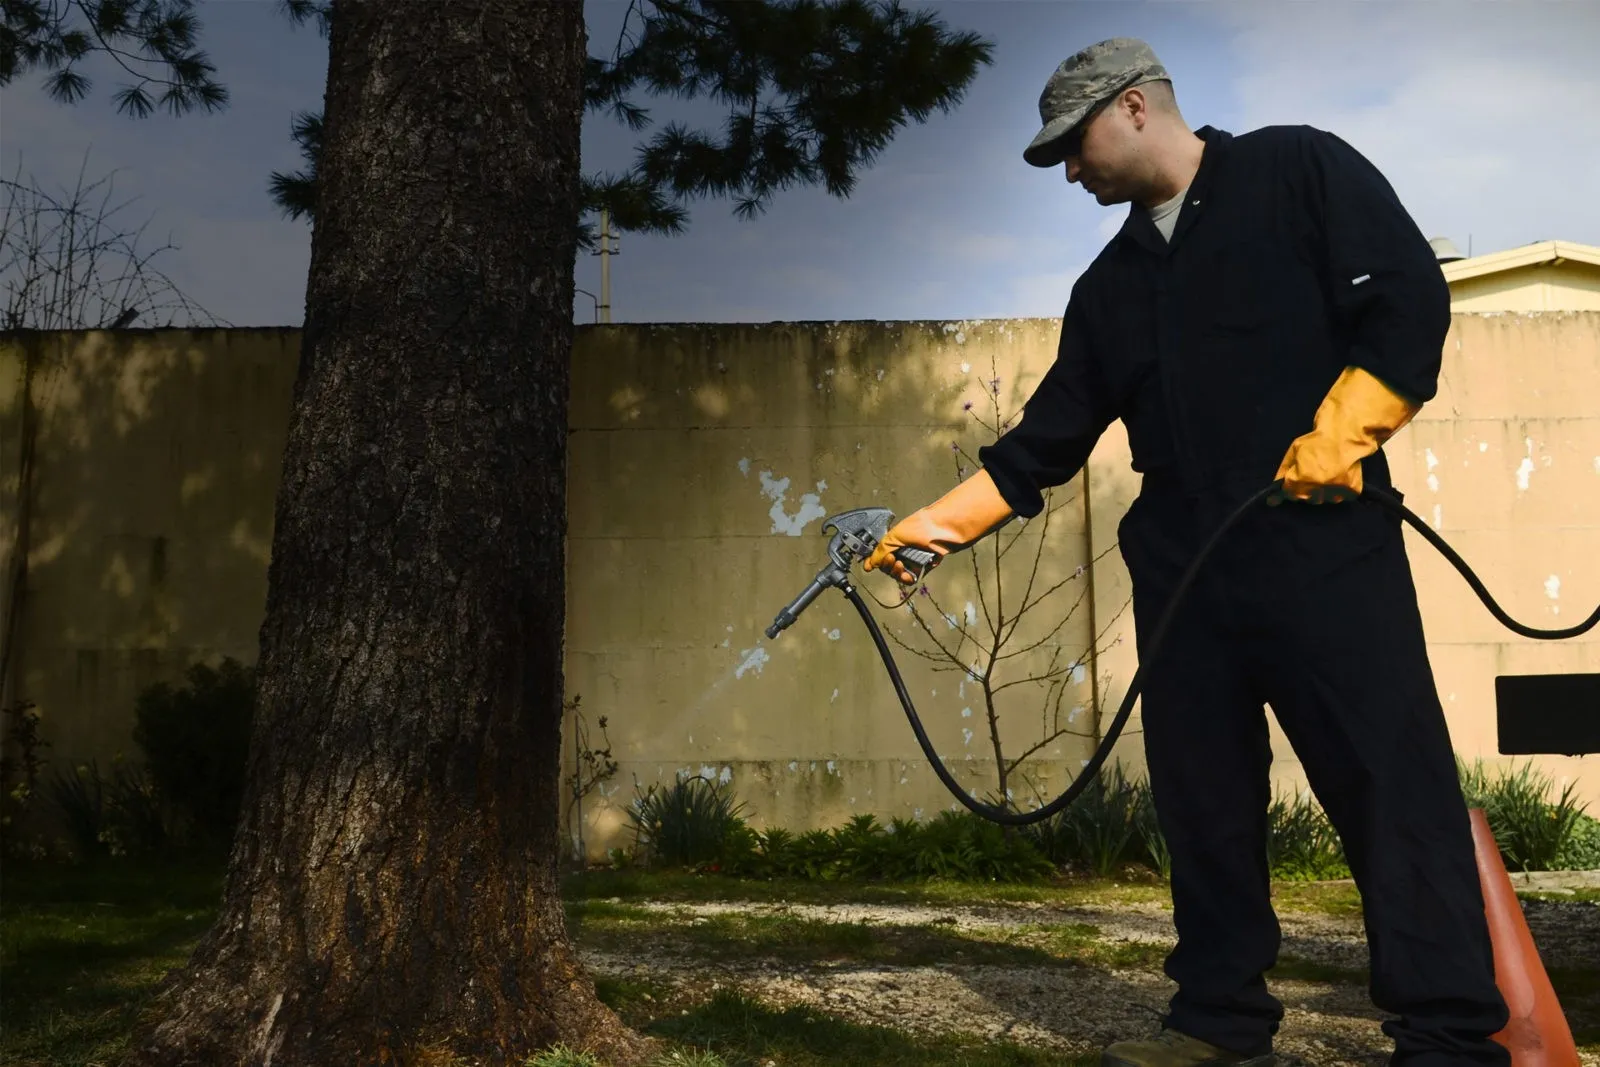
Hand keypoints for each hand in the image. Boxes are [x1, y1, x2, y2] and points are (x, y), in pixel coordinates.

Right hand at [864, 523, 927, 584]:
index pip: (879, 554)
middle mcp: (902, 550)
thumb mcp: (894, 536)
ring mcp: (912, 560)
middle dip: (886, 565)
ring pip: (897, 574)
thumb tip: (870, 563)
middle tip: (890, 558)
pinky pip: (910, 579)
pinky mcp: (922, 568)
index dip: (873, 561)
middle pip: (886, 566)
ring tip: (899, 564)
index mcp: (894, 541)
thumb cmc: (921, 526)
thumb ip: (880, 551)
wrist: (942, 530)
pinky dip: (906, 579)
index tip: (869, 566)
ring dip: (895, 572)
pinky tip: (906, 573)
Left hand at [1268, 365, 1420, 505]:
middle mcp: (1316, 490)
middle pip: (1305, 498)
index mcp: (1300, 480)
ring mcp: (1335, 492)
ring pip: (1324, 500)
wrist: (1345, 435)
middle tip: (1313, 473)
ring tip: (1326, 474)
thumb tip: (1275, 485)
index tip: (1295, 477)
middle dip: (1305, 488)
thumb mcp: (1294, 451)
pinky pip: (1342, 497)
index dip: (1291, 484)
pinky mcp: (1351, 491)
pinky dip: (1340, 490)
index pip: (1288, 493)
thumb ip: (1283, 469)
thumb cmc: (1317, 440)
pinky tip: (1338, 476)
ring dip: (1322, 491)